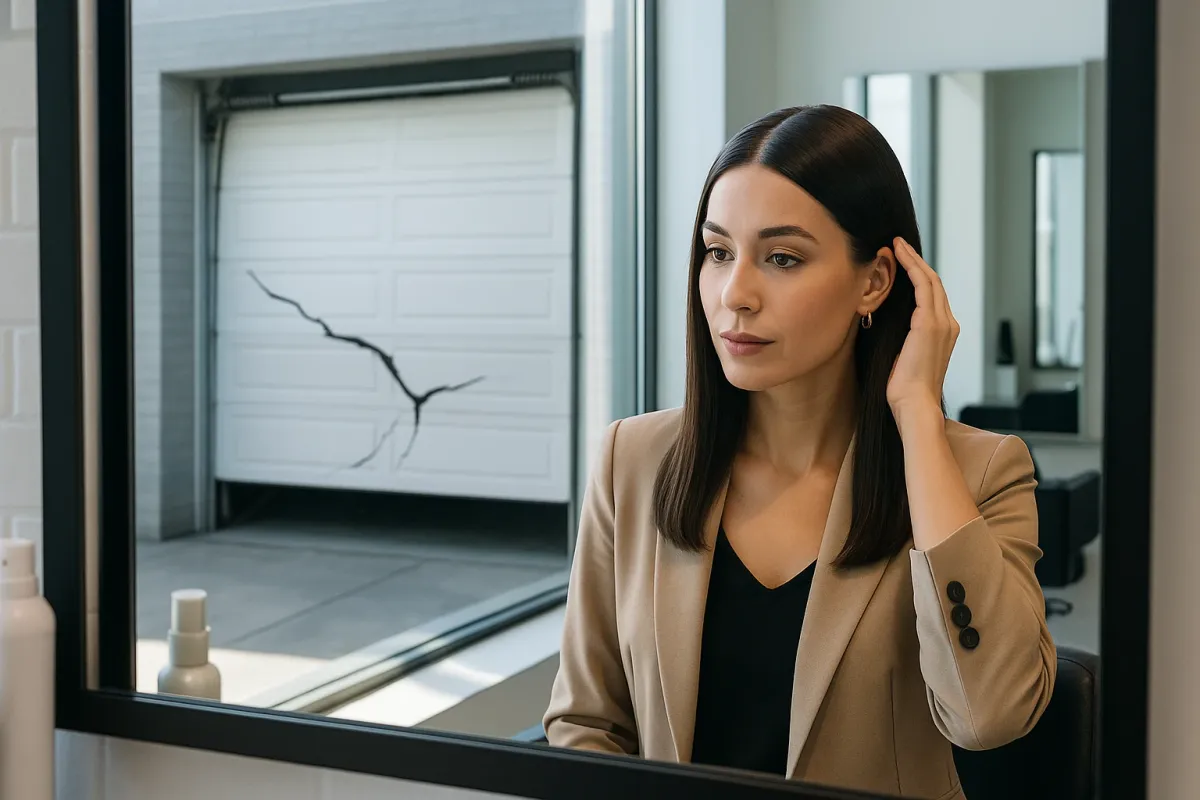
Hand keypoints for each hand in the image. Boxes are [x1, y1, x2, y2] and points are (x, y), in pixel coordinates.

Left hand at [885, 237, 958, 430]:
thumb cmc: (904, 389)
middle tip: (898, 245)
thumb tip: (878, 323)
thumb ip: (898, 337)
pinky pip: (923, 285)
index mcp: (944, 333)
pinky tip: (899, 256)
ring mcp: (942, 322)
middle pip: (934, 283)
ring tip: (896, 245)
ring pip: (930, 279)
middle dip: (916, 262)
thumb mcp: (900, 356)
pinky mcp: (930, 323)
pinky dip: (912, 267)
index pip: (932, 297)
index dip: (918, 276)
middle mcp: (948, 324)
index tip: (901, 262)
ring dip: (913, 259)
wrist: (915, 405)